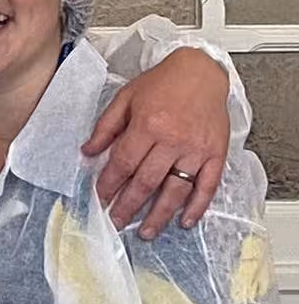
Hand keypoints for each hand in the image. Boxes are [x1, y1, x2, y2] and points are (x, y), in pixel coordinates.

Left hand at [82, 48, 229, 237]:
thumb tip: (88, 151)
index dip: (109, 184)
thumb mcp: (125, 98)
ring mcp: (196, 150)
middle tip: (116, 222)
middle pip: (146, 182)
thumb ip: (106, 127)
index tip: (99, 199)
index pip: (123, 164)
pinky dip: (197, 207)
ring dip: (159, 215)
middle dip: (129, 206)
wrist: (201, 72)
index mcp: (147, 125)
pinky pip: (207, 186)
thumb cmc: (162, 83)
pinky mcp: (216, 155)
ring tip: (145, 231)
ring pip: (176, 190)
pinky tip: (185, 221)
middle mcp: (173, 140)